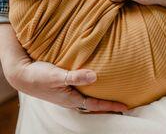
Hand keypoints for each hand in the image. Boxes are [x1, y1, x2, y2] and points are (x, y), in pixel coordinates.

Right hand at [0, 25, 126, 112]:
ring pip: (88, 96)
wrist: (23, 75)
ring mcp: (67, 92)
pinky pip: (82, 87)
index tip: (125, 106)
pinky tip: (95, 79)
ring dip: (100, 95)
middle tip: (123, 103)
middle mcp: (71, 98)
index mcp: (71, 99)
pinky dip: (91, 86)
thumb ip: (75, 76)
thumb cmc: (39, 76)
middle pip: (94, 103)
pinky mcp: (64, 84)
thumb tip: (94, 76)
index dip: (110, 105)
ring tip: (113, 91)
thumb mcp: (57, 76)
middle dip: (108, 104)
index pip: (96, 105)